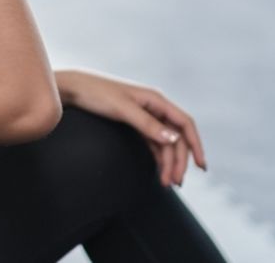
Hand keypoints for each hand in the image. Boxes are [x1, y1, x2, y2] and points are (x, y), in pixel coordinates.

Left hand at [55, 69, 206, 187]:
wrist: (73, 90)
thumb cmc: (97, 95)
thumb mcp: (123, 109)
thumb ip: (148, 124)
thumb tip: (173, 139)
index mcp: (156, 100)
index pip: (185, 123)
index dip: (196, 144)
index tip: (201, 166)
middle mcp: (154, 107)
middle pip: (176, 137)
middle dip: (179, 161)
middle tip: (176, 183)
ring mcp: (145, 116)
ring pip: (165, 143)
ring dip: (169, 163)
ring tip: (167, 184)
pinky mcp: (135, 124)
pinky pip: (153, 144)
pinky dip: (158, 158)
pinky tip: (160, 172)